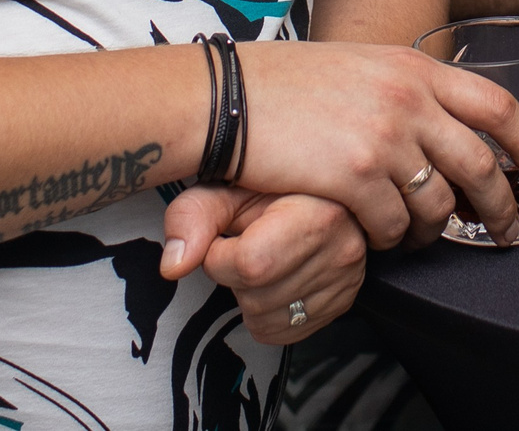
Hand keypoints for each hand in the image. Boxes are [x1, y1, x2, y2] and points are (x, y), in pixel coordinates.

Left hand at [161, 188, 366, 343]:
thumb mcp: (230, 185)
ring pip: (265, 319)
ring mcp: (344, 281)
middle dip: (233, 277)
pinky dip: (266, 314)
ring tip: (262, 260)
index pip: (250, 265)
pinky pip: (283, 333)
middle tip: (244, 246)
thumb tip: (173, 265)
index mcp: (318, 213)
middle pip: (255, 297)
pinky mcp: (341, 303)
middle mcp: (340, 250)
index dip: (219, 256)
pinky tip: (273, 280)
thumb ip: (195, 216)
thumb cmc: (276, 185)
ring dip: (249, 296)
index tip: (223, 239)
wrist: (324, 189)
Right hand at [233, 41, 518, 250]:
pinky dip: (390, 238)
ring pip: (436, 205)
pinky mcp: (353, 177)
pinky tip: (374, 234)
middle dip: (501, 207)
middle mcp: (408, 99)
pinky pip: (393, 226)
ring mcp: (383, 139)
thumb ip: (407, 88)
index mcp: (415, 67)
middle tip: (506, 232)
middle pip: (480, 166)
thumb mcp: (361, 64)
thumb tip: (443, 121)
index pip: (497, 105)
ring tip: (420, 238)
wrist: (227, 97)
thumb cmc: (286, 82)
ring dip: (434, 231)